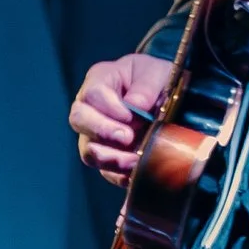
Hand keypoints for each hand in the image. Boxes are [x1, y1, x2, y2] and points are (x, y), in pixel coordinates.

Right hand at [71, 50, 174, 186]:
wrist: (169, 97)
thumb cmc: (158, 79)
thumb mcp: (157, 74)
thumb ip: (146, 87)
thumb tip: (135, 106)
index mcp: (100, 79)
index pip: (93, 94)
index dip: (110, 108)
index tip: (130, 116)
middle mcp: (90, 108)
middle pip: (79, 120)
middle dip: (102, 132)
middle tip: (128, 137)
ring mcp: (96, 135)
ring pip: (88, 150)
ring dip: (110, 158)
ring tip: (134, 160)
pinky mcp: (108, 156)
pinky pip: (105, 171)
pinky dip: (118, 175)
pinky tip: (134, 173)